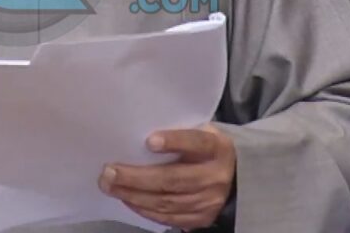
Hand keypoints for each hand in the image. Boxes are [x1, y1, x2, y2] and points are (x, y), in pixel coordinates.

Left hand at [99, 125, 236, 230]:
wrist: (240, 177)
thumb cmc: (208, 148)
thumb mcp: (204, 132)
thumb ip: (181, 132)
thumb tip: (139, 133)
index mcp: (217, 147)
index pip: (197, 143)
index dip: (174, 142)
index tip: (149, 141)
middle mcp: (215, 176)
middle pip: (173, 179)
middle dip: (137, 177)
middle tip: (108, 172)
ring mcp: (209, 201)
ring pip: (167, 202)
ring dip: (134, 195)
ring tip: (110, 186)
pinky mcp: (202, 218)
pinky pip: (170, 217)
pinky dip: (145, 209)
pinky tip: (127, 199)